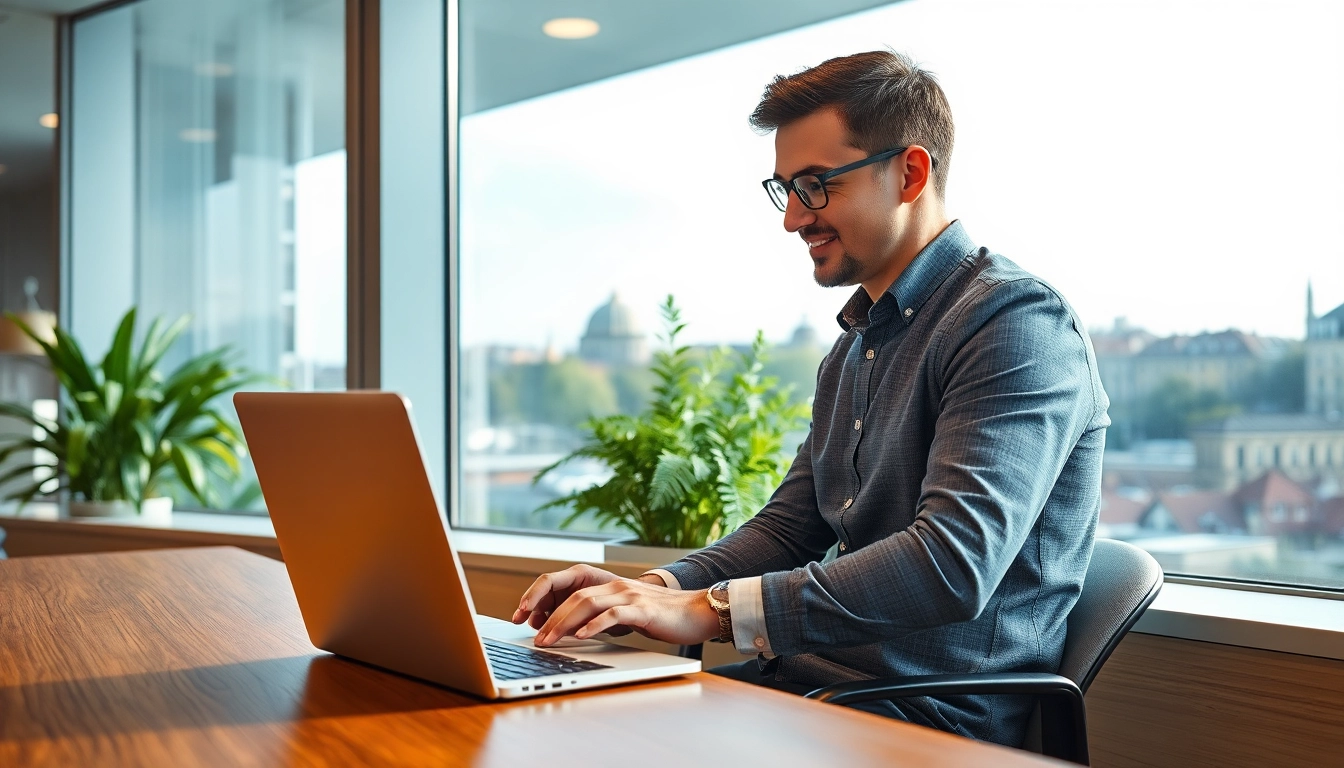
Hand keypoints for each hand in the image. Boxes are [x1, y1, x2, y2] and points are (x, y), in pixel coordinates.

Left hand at [532, 575, 719, 647]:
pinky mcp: (643, 610)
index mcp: (610, 586)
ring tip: (550, 640)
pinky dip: (595, 625)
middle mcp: (617, 586)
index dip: (547, 601)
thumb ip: (604, 615)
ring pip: (588, 603)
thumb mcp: (627, 613)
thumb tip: (574, 631)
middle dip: (551, 618)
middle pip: (574, 596)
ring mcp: (630, 596)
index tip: (528, 620)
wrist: (698, 611)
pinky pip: (614, 615)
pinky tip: (581, 636)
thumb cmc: (662, 617)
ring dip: (565, 622)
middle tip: (536, 639)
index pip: (570, 588)